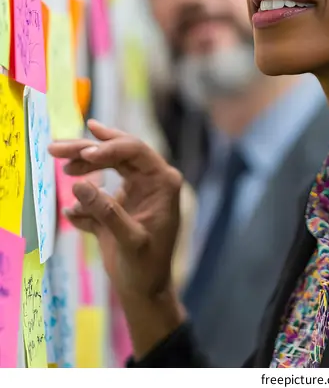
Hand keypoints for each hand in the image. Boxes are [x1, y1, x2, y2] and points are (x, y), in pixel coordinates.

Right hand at [49, 119, 185, 356]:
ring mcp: (135, 190)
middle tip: (56, 149)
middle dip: (87, 149)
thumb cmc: (146, 267)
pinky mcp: (120, 204)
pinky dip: (83, 199)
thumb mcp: (129, 240)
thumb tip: (78, 185)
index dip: (108, 147)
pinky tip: (74, 215)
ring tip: (62, 168)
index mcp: (162, 182)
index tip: (83, 154)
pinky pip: (98, 192)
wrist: (145, 292)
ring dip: (83, 168)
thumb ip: (106, 212)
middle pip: (118, 153)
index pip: (135, 151)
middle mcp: (151, 180)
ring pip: (106, 168)